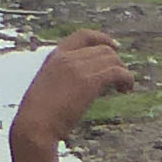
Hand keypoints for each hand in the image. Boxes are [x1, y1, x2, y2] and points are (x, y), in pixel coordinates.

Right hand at [11, 29, 132, 147]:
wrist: (33, 126)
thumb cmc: (38, 117)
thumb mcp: (49, 89)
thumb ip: (64, 80)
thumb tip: (87, 85)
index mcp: (55, 57)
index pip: (83, 35)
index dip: (103, 39)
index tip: (116, 47)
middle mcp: (67, 58)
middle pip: (104, 50)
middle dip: (116, 63)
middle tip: (120, 80)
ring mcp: (77, 68)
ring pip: (113, 60)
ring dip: (123, 72)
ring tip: (124, 88)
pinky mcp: (88, 82)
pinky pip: (117, 72)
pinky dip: (127, 79)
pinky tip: (126, 90)